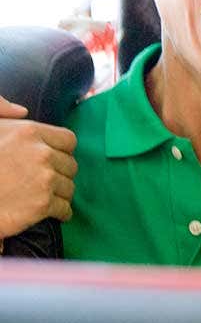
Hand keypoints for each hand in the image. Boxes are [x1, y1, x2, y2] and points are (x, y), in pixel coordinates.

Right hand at [0, 94, 77, 238]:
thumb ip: (1, 110)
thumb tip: (22, 111)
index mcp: (29, 132)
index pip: (68, 140)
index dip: (61, 150)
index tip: (53, 159)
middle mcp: (41, 154)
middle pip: (70, 165)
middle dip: (60, 173)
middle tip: (44, 179)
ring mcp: (44, 180)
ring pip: (69, 187)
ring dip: (59, 193)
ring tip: (41, 194)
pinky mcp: (43, 204)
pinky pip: (65, 209)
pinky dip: (59, 212)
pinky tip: (46, 211)